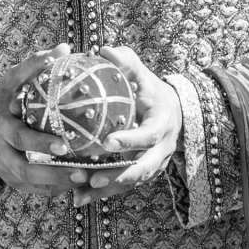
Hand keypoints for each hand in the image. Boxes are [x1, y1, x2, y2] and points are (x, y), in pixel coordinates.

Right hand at [0, 46, 89, 198]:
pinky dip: (55, 189)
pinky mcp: (12, 182)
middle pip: (25, 170)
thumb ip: (34, 65)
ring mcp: (5, 171)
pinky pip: (34, 190)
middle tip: (82, 171)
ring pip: (31, 185)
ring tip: (86, 180)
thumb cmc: (2, 98)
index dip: (40, 143)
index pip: (20, 138)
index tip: (64, 145)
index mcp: (0, 127)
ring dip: (58, 185)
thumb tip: (64, 49)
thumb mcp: (11, 79)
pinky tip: (78, 185)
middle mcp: (0, 152)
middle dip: (53, 174)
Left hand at [74, 45, 183, 202]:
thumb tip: (103, 50)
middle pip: (141, 169)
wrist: (173, 113)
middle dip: (116, 176)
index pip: (148, 135)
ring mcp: (154, 165)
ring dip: (105, 189)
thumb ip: (126, 62)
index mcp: (163, 124)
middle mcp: (162, 150)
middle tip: (90, 178)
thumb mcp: (143, 73)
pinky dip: (101, 194)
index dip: (130, 140)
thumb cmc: (151, 89)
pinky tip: (76, 199)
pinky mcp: (142, 174)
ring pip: (130, 183)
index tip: (107, 142)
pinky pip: (122, 187)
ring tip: (78, 193)